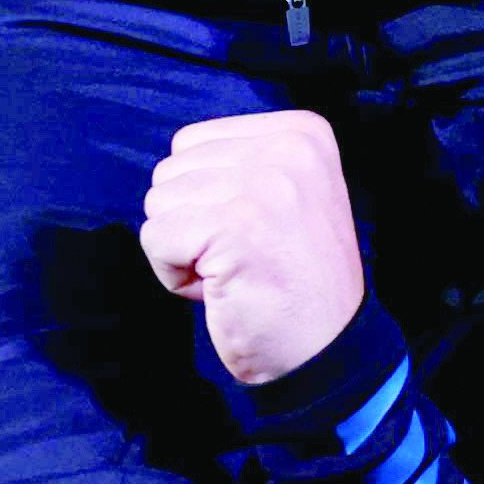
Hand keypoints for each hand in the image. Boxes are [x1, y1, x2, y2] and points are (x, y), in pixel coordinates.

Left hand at [137, 111, 366, 389]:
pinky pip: (155, 238)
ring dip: (182, 248)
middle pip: (172, 169)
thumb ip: (239, 165)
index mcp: (303, 132)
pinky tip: (219, 289)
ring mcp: (263, 184)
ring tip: (232, 272)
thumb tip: (171, 167)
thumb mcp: (288, 195)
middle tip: (240, 257)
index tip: (251, 232)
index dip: (205, 197)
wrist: (328, 351)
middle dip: (190, 221)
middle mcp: (288, 147)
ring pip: (159, 202)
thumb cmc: (294, 280)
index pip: (193, 142)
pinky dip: (173, 274)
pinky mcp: (235, 226)